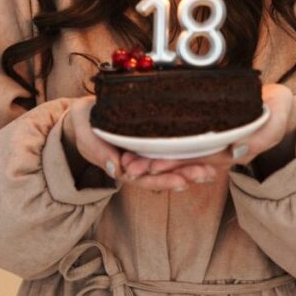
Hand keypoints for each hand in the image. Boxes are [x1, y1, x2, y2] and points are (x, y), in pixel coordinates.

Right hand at [62, 97, 218, 190]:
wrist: (85, 114)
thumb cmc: (84, 123)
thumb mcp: (85, 134)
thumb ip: (96, 150)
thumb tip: (115, 169)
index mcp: (120, 165)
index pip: (144, 177)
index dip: (163, 180)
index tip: (181, 182)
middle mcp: (136, 163)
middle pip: (161, 174)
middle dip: (184, 176)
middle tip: (206, 174)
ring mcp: (143, 154)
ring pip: (168, 166)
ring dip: (190, 169)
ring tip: (211, 171)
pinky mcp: (149, 143)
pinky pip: (168, 152)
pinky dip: (186, 156)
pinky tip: (205, 158)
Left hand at [121, 84, 295, 183]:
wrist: (279, 106)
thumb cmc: (278, 108)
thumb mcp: (278, 116)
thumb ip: (262, 135)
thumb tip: (235, 150)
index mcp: (236, 148)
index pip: (201, 158)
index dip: (176, 161)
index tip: (153, 162)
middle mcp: (222, 151)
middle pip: (186, 161)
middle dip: (158, 165)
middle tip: (130, 166)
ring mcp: (215, 146)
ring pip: (182, 157)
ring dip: (156, 161)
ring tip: (128, 162)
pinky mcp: (210, 137)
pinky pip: (186, 148)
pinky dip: (165, 150)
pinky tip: (144, 149)